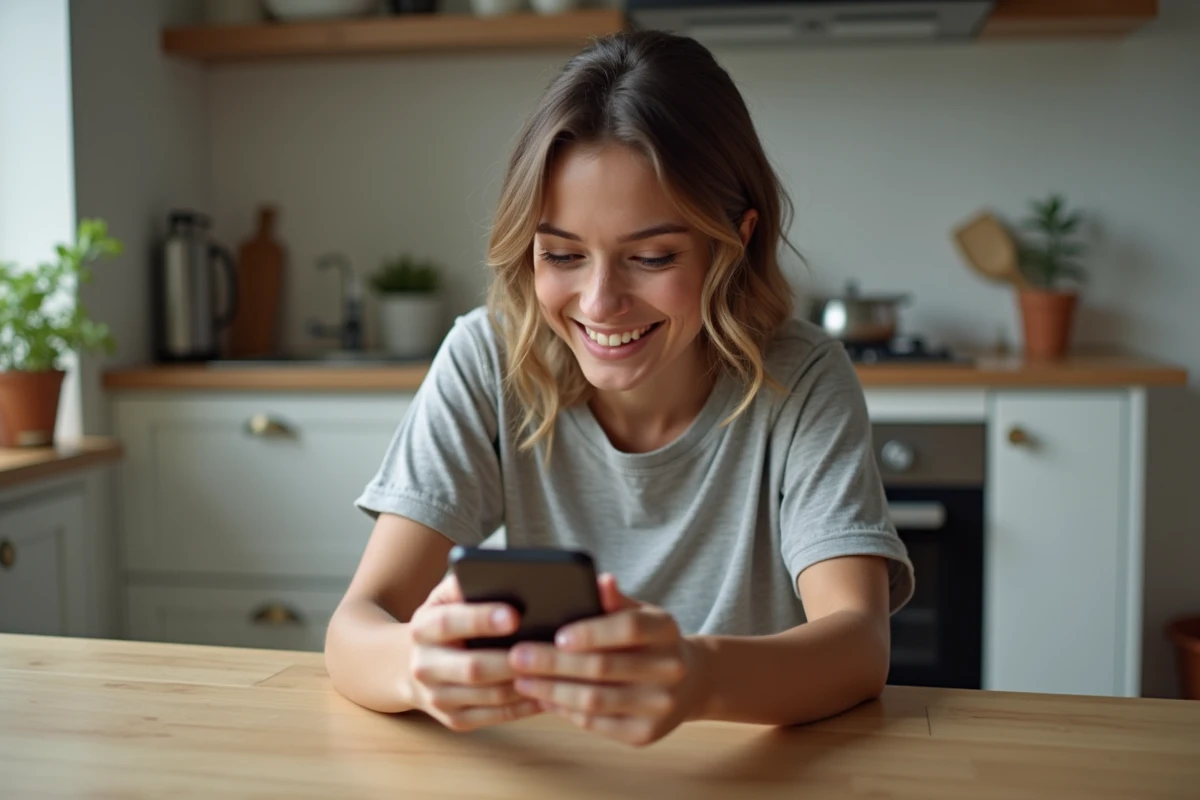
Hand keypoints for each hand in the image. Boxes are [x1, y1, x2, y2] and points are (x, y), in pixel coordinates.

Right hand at [406, 575, 541, 730]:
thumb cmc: (443, 623)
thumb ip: (466, 583)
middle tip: (549, 649)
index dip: (480, 619)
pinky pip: (496, 716)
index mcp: (422, 628)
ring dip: (525, 684)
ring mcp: (439, 697)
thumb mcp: (445, 598)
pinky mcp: (455, 720)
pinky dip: (525, 706)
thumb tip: (503, 570)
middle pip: (473, 668)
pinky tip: (548, 691)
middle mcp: (424, 666)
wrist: (407, 665)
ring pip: (489, 695)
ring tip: (556, 670)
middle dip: (512, 660)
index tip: (514, 614)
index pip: (449, 622)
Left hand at [509, 574, 708, 746]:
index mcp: (666, 630)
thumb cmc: (650, 641)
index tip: (557, 635)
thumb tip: (599, 580)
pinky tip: (543, 698)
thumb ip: (616, 601)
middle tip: (518, 657)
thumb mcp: (641, 613)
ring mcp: (659, 706)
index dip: (591, 632)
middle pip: (604, 667)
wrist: (690, 683)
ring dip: (552, 690)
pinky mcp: (645, 734)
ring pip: (595, 700)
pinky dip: (565, 711)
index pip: (628, 628)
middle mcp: (670, 668)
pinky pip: (596, 724)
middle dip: (554, 664)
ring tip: (522, 679)